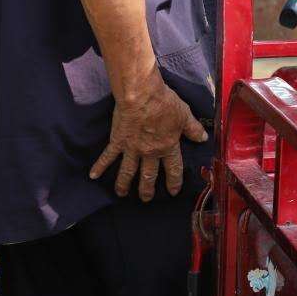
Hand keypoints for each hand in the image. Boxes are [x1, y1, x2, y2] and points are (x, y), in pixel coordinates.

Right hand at [89, 74, 208, 200]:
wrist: (141, 96)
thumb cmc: (165, 104)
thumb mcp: (185, 115)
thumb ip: (193, 129)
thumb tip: (203, 138)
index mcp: (167, 147)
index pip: (173, 169)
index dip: (174, 181)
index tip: (173, 192)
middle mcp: (149, 152)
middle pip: (148, 175)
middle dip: (147, 189)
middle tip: (146, 199)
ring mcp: (131, 149)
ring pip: (127, 171)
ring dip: (124, 184)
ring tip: (122, 194)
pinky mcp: (117, 141)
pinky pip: (107, 156)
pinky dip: (100, 166)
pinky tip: (93, 176)